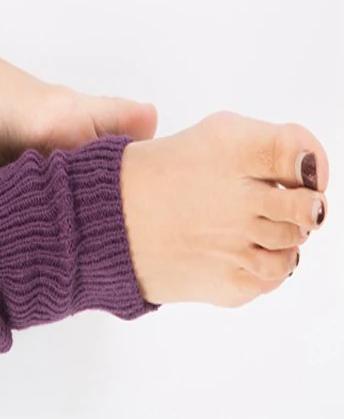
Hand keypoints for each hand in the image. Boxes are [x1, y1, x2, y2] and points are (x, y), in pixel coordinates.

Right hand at [120, 112, 328, 305]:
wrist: (106, 222)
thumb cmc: (157, 175)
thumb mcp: (214, 133)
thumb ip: (272, 142)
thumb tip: (313, 173)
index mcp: (233, 151)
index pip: (304, 157)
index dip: (308, 166)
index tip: (293, 174)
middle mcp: (239, 200)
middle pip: (310, 208)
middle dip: (298, 206)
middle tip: (268, 204)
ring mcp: (235, 247)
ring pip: (294, 248)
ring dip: (280, 238)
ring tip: (244, 228)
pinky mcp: (228, 285)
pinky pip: (271, 280)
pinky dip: (262, 267)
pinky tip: (233, 250)